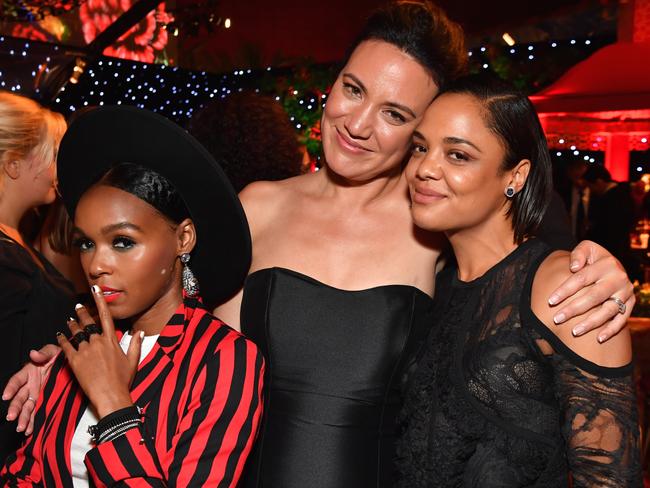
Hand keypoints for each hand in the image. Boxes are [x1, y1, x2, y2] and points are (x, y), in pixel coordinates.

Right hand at [2, 345, 59, 434]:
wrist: (71, 364)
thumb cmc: (59, 356)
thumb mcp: (53, 351)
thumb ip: (43, 353)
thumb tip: (33, 354)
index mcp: (29, 372)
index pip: (17, 380)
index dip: (11, 388)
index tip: (6, 396)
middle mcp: (30, 385)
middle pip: (19, 398)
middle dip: (14, 407)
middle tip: (11, 416)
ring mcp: (37, 395)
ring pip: (27, 408)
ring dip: (23, 418)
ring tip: (21, 428)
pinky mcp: (44, 402)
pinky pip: (36, 413)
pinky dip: (32, 422)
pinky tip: (29, 430)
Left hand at [57, 285, 142, 418]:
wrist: (110, 395)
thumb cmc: (122, 380)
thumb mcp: (132, 361)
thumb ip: (135, 344)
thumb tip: (140, 332)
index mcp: (111, 341)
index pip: (106, 316)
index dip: (100, 301)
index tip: (96, 290)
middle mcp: (97, 343)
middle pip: (88, 323)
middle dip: (82, 313)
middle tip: (77, 307)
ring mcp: (85, 351)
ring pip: (76, 333)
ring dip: (72, 325)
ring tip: (69, 321)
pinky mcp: (74, 362)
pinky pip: (66, 347)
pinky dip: (62, 340)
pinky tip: (59, 336)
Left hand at [547, 240, 633, 342]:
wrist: (613, 265)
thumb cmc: (593, 258)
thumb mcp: (586, 248)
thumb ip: (578, 255)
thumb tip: (574, 267)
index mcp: (606, 264)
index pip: (582, 278)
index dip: (565, 290)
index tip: (550, 301)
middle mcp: (618, 278)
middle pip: (594, 297)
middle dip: (574, 309)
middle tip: (557, 319)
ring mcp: (626, 292)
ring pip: (608, 310)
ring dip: (591, 323)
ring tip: (574, 331)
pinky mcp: (630, 303)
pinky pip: (622, 319)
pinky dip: (611, 330)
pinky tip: (598, 339)